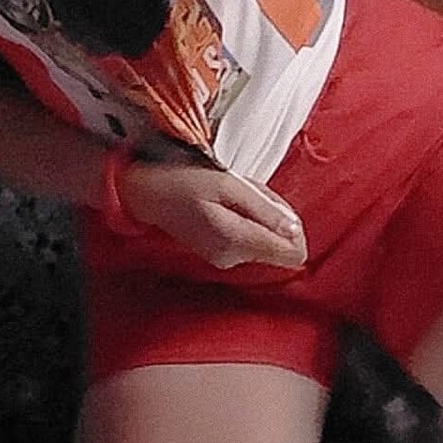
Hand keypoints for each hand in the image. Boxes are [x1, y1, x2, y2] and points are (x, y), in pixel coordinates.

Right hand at [120, 158, 307, 269]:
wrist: (146, 195)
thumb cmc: (183, 182)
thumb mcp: (228, 184)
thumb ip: (264, 208)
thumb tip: (294, 228)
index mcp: (237, 240)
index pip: (293, 254)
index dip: (295, 230)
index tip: (279, 208)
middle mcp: (233, 258)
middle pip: (280, 246)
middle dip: (275, 217)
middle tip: (251, 193)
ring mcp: (225, 260)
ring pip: (266, 241)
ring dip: (260, 216)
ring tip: (235, 195)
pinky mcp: (219, 256)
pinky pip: (250, 241)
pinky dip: (248, 221)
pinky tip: (228, 204)